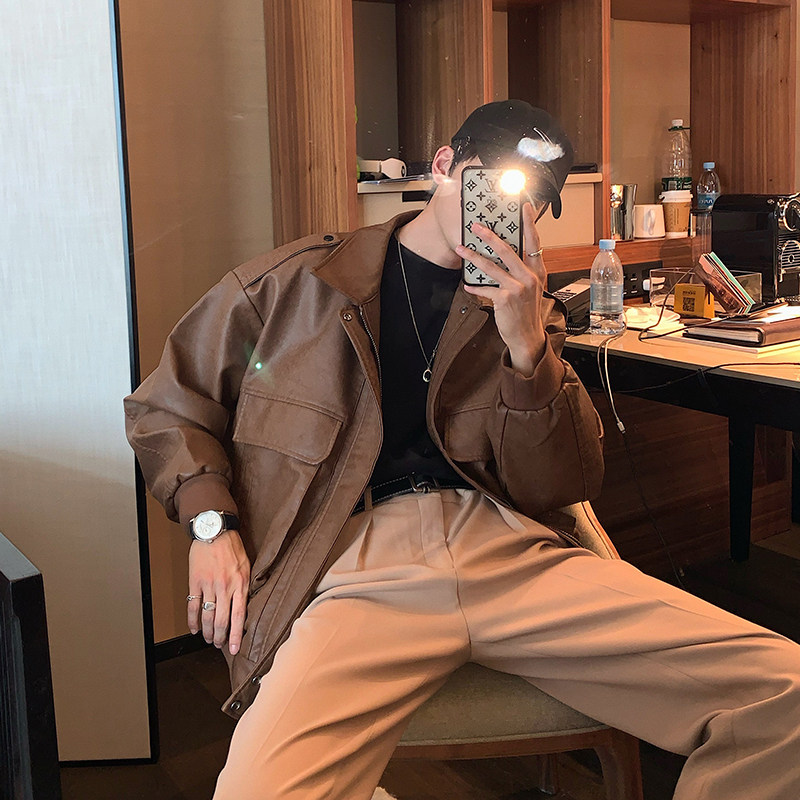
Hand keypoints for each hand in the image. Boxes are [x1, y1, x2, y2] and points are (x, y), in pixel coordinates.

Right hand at [187, 529, 250, 655]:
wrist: (215, 530)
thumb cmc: (232, 547)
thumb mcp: (247, 566)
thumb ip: (245, 586)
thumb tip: (245, 605)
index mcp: (241, 584)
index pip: (239, 616)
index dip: (236, 635)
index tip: (235, 649)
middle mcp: (225, 586)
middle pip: (221, 620)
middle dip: (220, 636)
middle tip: (219, 644)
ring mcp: (209, 585)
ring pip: (207, 616)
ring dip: (207, 631)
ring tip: (208, 638)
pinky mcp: (195, 581)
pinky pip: (192, 605)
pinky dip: (192, 620)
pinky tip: (193, 628)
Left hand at [456, 202, 547, 376]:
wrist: (527, 335)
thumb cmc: (527, 311)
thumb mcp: (531, 288)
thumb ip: (522, 271)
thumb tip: (506, 255)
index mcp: (537, 270)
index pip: (533, 241)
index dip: (529, 223)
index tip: (524, 207)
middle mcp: (529, 277)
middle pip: (507, 250)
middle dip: (489, 236)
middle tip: (476, 226)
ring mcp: (517, 288)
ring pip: (491, 267)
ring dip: (473, 257)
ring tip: (461, 249)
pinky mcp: (504, 299)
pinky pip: (484, 288)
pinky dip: (474, 287)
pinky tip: (466, 285)